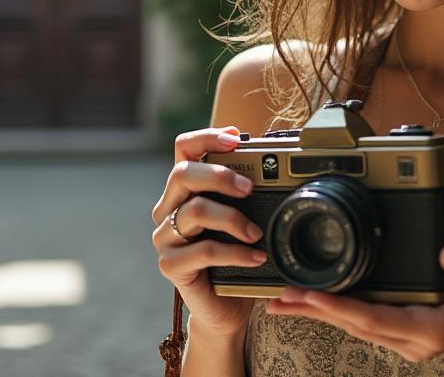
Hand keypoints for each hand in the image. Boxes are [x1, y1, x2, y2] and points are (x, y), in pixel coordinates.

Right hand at [151, 126, 267, 335]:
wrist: (226, 307)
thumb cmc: (236, 257)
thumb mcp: (244, 217)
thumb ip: (247, 192)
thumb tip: (278, 161)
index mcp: (184, 189)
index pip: (183, 149)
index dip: (206, 137)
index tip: (236, 139)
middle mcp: (168, 208)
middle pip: (184, 174)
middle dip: (221, 175)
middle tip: (250, 188)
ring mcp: (165, 237)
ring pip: (194, 211)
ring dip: (233, 218)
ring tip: (257, 233)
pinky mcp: (170, 265)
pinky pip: (202, 250)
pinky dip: (234, 252)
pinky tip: (255, 256)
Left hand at [264, 244, 443, 374]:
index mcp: (434, 328)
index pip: (378, 318)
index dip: (343, 307)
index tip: (313, 295)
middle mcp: (415, 340)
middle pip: (356, 325)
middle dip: (316, 310)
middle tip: (280, 296)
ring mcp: (408, 340)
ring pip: (355, 326)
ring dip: (319, 314)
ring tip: (283, 300)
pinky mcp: (404, 332)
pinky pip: (363, 322)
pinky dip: (336, 312)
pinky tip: (314, 303)